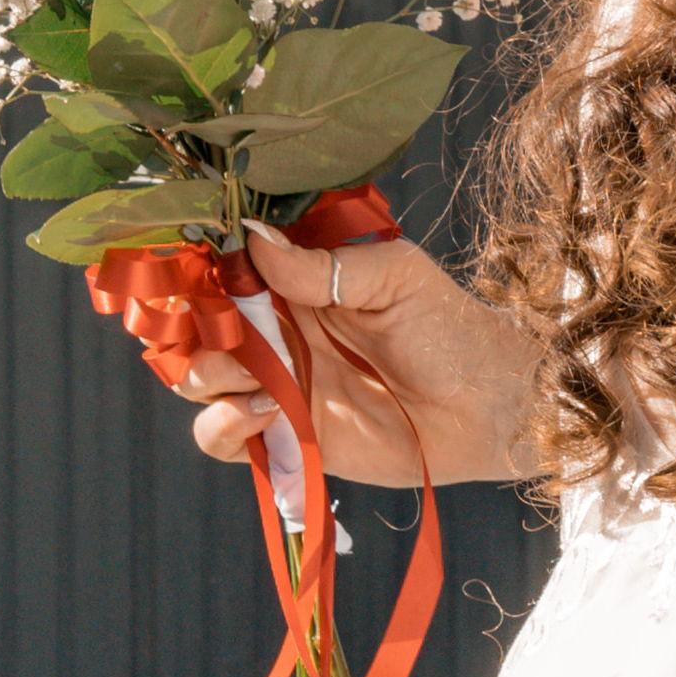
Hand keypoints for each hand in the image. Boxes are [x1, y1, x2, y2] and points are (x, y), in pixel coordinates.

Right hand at [163, 211, 452, 490]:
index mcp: (294, 282)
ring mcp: (276, 384)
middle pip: (196, 328)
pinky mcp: (284, 436)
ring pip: (198, 380)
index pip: (224, 271)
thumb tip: (254, 240)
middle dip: (190, 328)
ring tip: (258, 377)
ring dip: (205, 375)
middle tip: (223, 331)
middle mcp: (275, 331)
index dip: (196, 270)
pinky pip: (221, 436)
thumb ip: (323, 266)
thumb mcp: (393, 277)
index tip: (188, 270)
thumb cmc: (449, 329)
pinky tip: (265, 411)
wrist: (486, 407)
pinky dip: (223, 424)